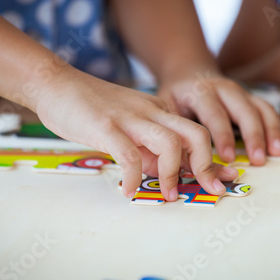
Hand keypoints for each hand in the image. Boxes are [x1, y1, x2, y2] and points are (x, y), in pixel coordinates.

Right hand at [34, 66, 238, 200]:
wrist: (56, 83)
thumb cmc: (90, 107)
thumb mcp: (127, 126)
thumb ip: (145, 147)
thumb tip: (161, 172)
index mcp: (159, 112)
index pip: (196, 135)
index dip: (212, 161)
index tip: (223, 180)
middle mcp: (151, 112)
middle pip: (196, 135)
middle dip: (207, 166)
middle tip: (210, 190)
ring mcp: (130, 118)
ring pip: (170, 143)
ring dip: (173, 174)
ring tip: (167, 195)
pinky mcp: (106, 126)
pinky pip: (129, 155)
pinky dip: (133, 177)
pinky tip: (128, 190)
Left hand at [157, 71, 279, 165]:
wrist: (188, 74)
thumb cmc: (176, 98)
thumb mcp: (167, 110)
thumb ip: (176, 133)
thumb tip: (180, 165)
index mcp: (200, 91)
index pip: (214, 113)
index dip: (222, 136)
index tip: (228, 158)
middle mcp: (224, 88)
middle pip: (244, 109)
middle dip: (253, 135)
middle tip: (258, 160)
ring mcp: (241, 92)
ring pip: (261, 108)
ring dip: (271, 130)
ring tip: (277, 153)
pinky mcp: (251, 98)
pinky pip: (268, 111)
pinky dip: (278, 128)